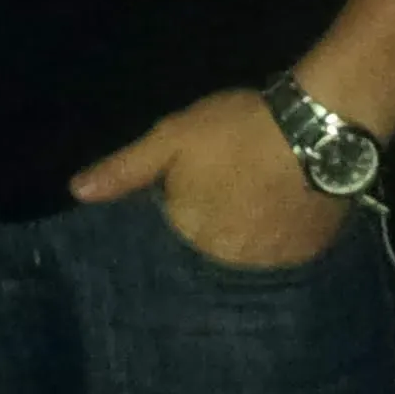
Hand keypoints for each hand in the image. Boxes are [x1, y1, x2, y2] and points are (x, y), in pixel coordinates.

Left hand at [70, 88, 347, 269]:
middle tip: (227, 193)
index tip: (188, 195)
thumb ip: (126, 169)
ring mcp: (270, 264)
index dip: (178, 214)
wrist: (317, 129)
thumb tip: (77, 192)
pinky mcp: (307, 257)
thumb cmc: (237, 130)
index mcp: (189, 234)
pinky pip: (282, 258)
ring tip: (255, 204)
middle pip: (209, 253)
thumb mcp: (172, 138)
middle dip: (212, 229)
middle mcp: (226, 262)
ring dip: (245, 238)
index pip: (171, 240)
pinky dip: (278, 241)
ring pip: (246, 256)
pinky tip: (282, 214)